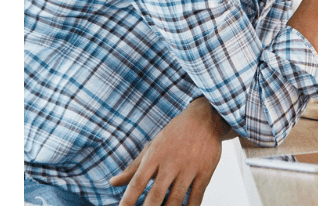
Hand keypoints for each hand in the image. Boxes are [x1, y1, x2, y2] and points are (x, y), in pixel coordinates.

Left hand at [109, 97, 228, 205]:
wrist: (205, 119)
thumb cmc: (174, 134)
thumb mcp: (152, 147)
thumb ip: (133, 168)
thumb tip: (112, 183)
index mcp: (155, 156)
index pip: (137, 182)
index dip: (128, 200)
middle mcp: (171, 163)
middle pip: (155, 195)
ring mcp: (189, 169)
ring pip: (176, 199)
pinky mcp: (205, 172)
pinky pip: (196, 197)